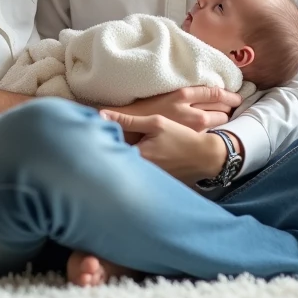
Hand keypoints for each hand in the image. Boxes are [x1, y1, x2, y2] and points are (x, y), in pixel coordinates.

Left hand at [100, 110, 218, 183]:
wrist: (205, 156)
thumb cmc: (182, 137)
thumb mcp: (156, 123)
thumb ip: (128, 120)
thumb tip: (101, 114)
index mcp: (139, 156)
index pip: (111, 148)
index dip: (103, 140)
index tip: (92, 133)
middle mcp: (141, 171)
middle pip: (117, 160)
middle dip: (109, 151)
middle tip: (98, 142)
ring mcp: (147, 179)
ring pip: (126, 168)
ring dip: (120, 160)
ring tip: (110, 152)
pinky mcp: (153, 182)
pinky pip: (137, 173)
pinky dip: (132, 166)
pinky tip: (133, 160)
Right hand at [124, 86, 242, 131]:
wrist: (132, 129)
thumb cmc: (147, 109)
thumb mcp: (166, 93)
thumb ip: (187, 93)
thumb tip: (208, 92)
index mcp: (184, 94)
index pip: (215, 93)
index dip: (229, 95)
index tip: (236, 97)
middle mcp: (191, 111)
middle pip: (221, 107)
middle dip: (229, 107)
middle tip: (233, 106)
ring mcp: (192, 127)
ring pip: (219, 120)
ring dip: (225, 118)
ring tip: (227, 117)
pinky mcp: (190, 138)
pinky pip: (210, 133)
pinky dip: (217, 130)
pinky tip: (217, 130)